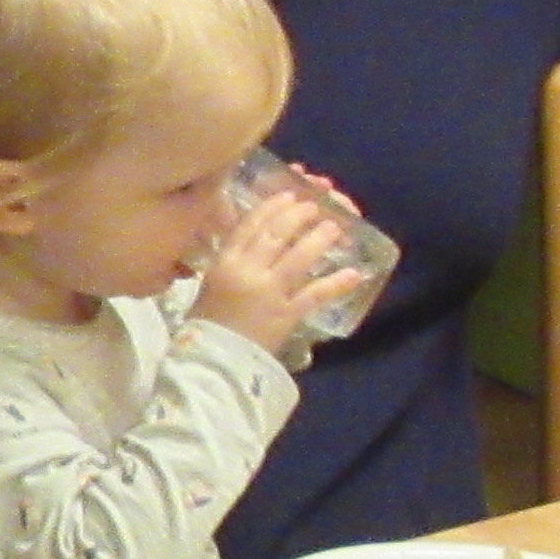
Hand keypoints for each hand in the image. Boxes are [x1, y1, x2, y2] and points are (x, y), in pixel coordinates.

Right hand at [181, 184, 351, 362]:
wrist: (212, 363)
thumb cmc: (206, 326)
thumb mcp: (211, 286)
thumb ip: (231, 266)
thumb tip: (254, 249)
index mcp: (224, 263)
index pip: (249, 226)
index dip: (271, 207)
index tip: (287, 195)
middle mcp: (247, 271)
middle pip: (276, 234)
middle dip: (298, 215)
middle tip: (313, 207)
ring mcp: (269, 292)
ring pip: (298, 257)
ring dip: (319, 238)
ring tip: (334, 227)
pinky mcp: (286, 314)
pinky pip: (315, 295)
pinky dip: (336, 284)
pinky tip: (353, 274)